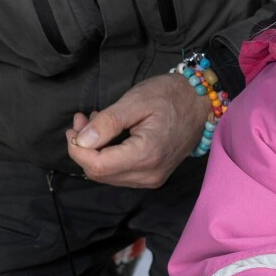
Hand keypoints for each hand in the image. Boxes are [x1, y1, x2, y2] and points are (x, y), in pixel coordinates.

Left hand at [66, 73, 210, 187]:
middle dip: (82, 149)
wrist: (201, 103)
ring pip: (107, 176)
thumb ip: (107, 122)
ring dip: (93, 153)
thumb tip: (81, 141)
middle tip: (80, 120)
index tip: (75, 125)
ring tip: (92, 124)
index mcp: (146, 154)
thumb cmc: (170, 96)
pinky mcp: (153, 177)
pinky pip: (119, 174)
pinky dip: (106, 157)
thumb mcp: (136, 101)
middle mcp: (150, 174)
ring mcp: (153, 178)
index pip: (97, 166)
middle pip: (99, 174)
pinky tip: (107, 136)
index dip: (77, 149)